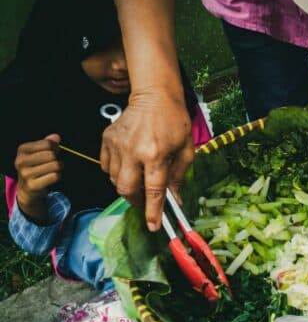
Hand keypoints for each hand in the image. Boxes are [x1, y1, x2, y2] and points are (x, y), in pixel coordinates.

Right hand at [15, 134, 62, 223]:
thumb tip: (56, 137)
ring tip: (53, 169)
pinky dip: (57, 176)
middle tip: (53, 162)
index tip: (53, 152)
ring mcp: (26, 174)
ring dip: (58, 167)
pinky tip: (51, 177)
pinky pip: (55, 176)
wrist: (27, 187)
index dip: (55, 147)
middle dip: (57, 158)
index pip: (47, 144)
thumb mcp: (38, 152)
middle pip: (52, 155)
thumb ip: (47, 143)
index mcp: (22, 149)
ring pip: (55, 165)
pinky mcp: (33, 185)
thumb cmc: (35, 165)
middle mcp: (21, 161)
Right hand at [100, 89, 193, 231]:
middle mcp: (133, 151)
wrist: (154, 95)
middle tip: (145, 201)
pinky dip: (115, 172)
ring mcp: (116, 145)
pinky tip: (128, 166)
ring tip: (139, 178)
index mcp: (155, 154)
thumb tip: (174, 199)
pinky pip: (106, 166)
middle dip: (136, 201)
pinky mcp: (106, 139)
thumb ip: (178, 176)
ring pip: (114, 180)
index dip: (153, 212)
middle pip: (126, 190)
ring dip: (127, 186)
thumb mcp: (186, 149)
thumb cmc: (174, 121)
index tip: (153, 226)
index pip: (153, 191)